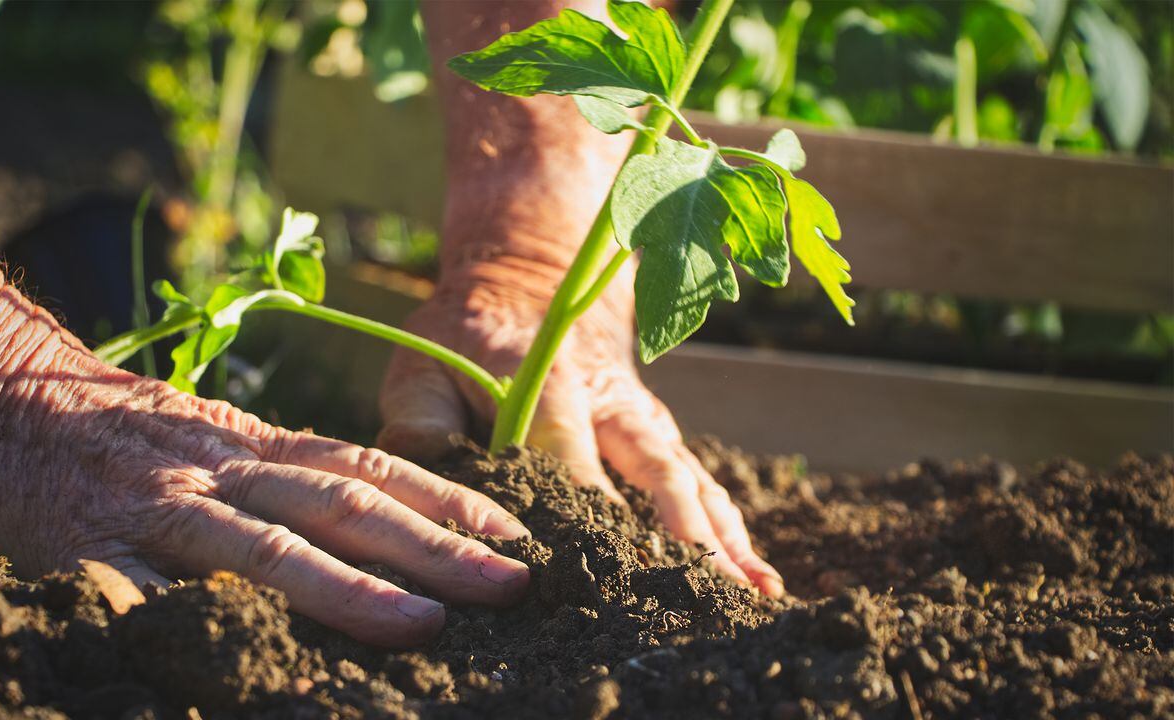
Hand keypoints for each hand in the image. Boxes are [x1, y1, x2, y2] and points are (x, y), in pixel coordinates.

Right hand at [0, 294, 529, 645]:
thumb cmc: (114, 423)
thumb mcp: (210, 433)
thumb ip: (279, 471)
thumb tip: (374, 522)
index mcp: (254, 441)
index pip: (370, 467)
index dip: (448, 502)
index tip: (517, 535)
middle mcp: (222, 469)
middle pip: (343, 505)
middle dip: (435, 547)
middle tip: (511, 583)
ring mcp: (160, 508)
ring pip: (266, 547)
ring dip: (349, 588)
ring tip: (424, 622)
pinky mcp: (88, 546)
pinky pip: (144, 593)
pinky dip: (194, 625)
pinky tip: (243, 662)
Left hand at [379, 261, 784, 596]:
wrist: (532, 283)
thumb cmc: (467, 338)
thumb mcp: (423, 365)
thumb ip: (420, 425)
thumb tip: (430, 488)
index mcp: (548, 381)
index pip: (570, 452)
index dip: (586, 505)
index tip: (601, 566)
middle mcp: (611, 401)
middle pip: (655, 470)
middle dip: (683, 533)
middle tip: (706, 591)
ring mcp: (643, 419)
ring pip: (690, 480)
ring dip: (722, 537)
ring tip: (754, 593)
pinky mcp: (659, 435)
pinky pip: (701, 483)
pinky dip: (730, 529)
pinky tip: (756, 578)